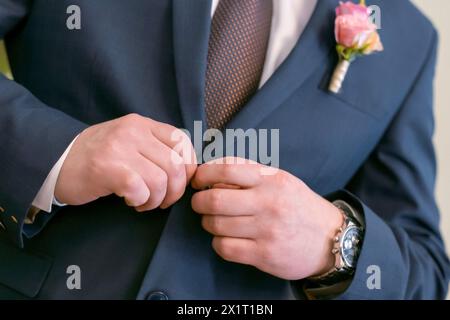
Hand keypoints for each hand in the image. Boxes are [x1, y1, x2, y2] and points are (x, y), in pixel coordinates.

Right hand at [55, 114, 196, 210]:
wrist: (56, 160)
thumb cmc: (98, 156)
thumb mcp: (130, 141)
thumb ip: (156, 148)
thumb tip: (187, 170)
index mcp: (142, 124)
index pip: (182, 141)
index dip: (189, 166)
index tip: (181, 182)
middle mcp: (133, 131)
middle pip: (176, 165)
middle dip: (176, 191)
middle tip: (163, 200)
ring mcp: (119, 148)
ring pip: (161, 180)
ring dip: (157, 199)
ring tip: (144, 202)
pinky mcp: (106, 168)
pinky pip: (140, 189)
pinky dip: (141, 201)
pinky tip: (131, 201)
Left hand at [191, 157, 342, 279]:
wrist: (330, 238)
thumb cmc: (298, 205)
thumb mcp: (280, 180)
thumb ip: (249, 173)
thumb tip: (211, 171)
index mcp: (272, 180)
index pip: (227, 169)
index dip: (204, 174)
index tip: (198, 180)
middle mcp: (269, 203)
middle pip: (215, 200)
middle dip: (199, 202)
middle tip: (200, 203)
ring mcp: (267, 230)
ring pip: (216, 225)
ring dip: (207, 223)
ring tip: (214, 221)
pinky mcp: (264, 255)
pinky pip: (225, 248)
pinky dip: (218, 243)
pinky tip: (225, 239)